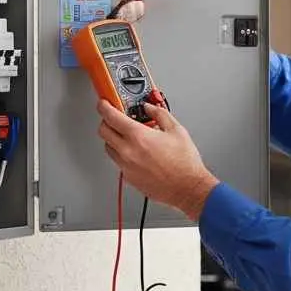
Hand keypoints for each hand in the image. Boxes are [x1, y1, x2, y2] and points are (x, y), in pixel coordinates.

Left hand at [96, 100, 219, 218]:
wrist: (187, 188)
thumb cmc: (184, 163)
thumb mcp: (177, 130)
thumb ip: (160, 114)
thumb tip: (150, 108)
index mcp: (139, 136)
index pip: (111, 116)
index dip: (104, 106)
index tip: (104, 103)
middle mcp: (128, 151)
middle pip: (103, 131)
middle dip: (107, 121)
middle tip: (115, 118)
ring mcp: (126, 166)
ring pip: (108, 147)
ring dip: (113, 138)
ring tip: (128, 136)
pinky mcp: (129, 178)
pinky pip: (118, 161)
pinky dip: (122, 154)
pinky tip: (136, 152)